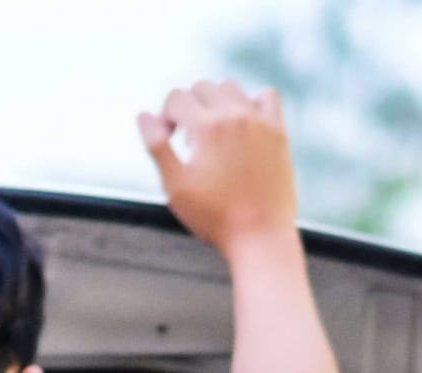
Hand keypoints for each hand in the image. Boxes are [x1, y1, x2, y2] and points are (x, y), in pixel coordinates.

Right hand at [138, 80, 297, 257]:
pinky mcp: (278, 131)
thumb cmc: (214, 216)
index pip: (176, 97)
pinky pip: (266, 96)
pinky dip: (251, 101)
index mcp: (206, 127)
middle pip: (201, 88)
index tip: (168, 141)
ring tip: (211, 132)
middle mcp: (234, 115)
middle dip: (187, 108)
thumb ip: (157, 146)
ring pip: (230, 88)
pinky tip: (242, 123)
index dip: (164, 117)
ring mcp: (259, 121)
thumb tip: (143, 115)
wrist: (260, 235)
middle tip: (186, 141)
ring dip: (214, 101)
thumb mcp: (175, 186)